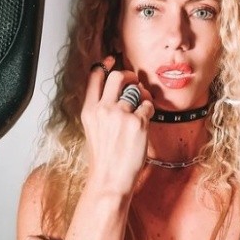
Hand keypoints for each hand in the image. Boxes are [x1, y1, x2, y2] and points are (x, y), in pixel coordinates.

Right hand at [81, 56, 154, 195]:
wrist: (110, 179)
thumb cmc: (104, 158)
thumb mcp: (94, 129)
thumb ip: (100, 109)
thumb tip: (118, 92)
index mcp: (89, 110)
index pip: (95, 77)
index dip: (105, 64)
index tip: (112, 60)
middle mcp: (103, 109)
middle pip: (118, 76)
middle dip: (130, 75)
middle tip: (135, 83)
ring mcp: (121, 115)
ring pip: (136, 90)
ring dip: (143, 94)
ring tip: (142, 106)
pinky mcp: (138, 123)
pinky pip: (148, 105)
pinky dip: (150, 110)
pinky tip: (146, 120)